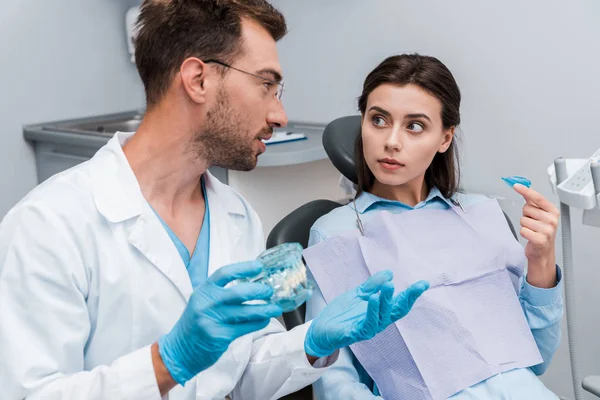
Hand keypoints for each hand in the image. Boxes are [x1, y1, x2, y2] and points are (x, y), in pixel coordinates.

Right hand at [158, 261, 282, 384]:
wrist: (179, 350)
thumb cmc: (195, 323)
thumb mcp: (202, 302)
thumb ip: (220, 293)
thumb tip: (251, 285)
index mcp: (203, 290)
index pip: (225, 273)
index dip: (243, 268)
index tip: (259, 267)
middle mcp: (207, 303)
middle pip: (238, 293)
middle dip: (258, 291)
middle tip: (270, 291)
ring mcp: (212, 320)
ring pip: (245, 312)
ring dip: (264, 309)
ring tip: (276, 308)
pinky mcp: (219, 336)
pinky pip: (244, 327)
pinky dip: (257, 323)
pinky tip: (264, 320)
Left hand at [304, 270, 428, 357]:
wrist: (321, 327)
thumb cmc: (342, 313)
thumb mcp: (358, 294)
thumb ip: (373, 285)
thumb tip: (390, 273)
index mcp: (380, 312)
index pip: (399, 304)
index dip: (412, 294)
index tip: (424, 283)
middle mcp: (378, 322)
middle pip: (396, 311)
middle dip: (407, 298)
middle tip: (415, 285)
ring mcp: (368, 329)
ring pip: (383, 317)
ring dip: (387, 301)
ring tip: (389, 286)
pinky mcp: (355, 333)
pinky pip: (367, 324)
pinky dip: (372, 312)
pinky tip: (373, 299)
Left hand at [513, 183, 559, 286]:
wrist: (542, 251)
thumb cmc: (541, 231)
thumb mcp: (540, 214)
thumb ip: (532, 201)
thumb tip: (524, 187)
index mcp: (553, 211)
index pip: (537, 197)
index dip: (525, 190)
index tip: (515, 185)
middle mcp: (552, 220)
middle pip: (526, 209)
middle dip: (526, 215)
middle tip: (533, 223)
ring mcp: (547, 230)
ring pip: (523, 220)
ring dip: (524, 225)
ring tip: (532, 230)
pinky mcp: (540, 240)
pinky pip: (522, 230)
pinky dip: (524, 233)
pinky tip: (531, 236)